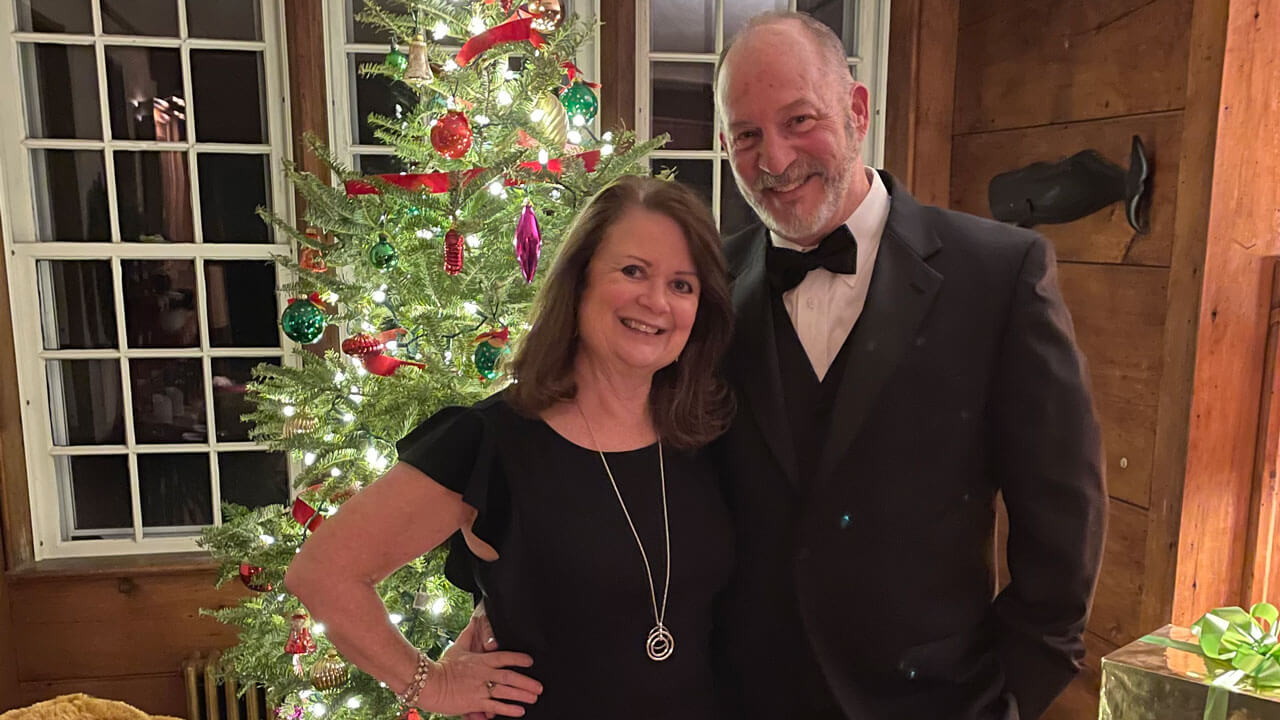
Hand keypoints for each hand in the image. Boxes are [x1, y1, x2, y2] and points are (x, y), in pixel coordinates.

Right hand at [419, 619, 541, 717]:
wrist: (429, 683)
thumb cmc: (442, 665)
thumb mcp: (458, 647)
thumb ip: (469, 634)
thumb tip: (475, 618)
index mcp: (480, 660)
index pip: (504, 657)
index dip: (519, 659)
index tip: (530, 662)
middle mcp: (483, 674)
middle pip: (510, 677)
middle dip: (527, 682)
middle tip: (539, 687)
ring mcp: (480, 689)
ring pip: (506, 692)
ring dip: (522, 695)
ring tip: (533, 698)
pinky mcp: (475, 703)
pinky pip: (495, 706)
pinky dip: (508, 709)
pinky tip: (519, 711)